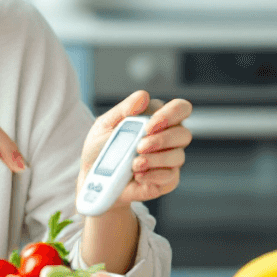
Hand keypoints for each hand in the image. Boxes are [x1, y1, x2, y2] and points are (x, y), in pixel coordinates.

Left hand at [76, 91, 192, 210]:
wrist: (93, 178)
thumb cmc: (101, 147)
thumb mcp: (106, 124)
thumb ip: (124, 109)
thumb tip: (143, 96)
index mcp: (158, 119)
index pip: (180, 108)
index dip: (171, 114)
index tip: (150, 125)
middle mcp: (169, 139)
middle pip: (184, 134)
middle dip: (163, 139)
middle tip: (139, 146)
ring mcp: (169, 160)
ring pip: (178, 156)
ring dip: (156, 159)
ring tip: (134, 164)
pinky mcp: (167, 181)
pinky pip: (171, 177)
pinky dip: (153, 175)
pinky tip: (138, 175)